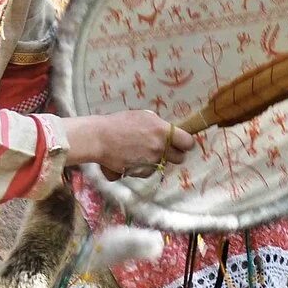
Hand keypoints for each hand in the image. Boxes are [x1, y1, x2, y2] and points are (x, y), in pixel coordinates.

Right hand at [62, 111, 194, 175]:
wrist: (99, 138)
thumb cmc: (119, 123)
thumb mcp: (142, 116)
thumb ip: (158, 125)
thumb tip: (167, 132)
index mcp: (163, 131)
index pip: (188, 143)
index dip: (185, 144)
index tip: (181, 144)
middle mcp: (160, 148)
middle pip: (180, 158)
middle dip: (173, 154)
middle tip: (163, 149)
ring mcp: (151, 162)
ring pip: (162, 165)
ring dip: (156, 161)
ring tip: (140, 152)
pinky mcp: (141, 172)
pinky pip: (148, 171)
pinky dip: (142, 167)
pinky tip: (131, 158)